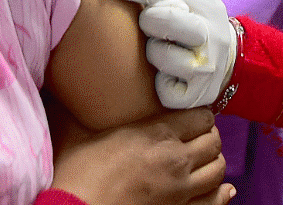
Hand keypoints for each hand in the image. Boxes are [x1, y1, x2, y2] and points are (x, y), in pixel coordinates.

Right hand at [49, 107, 233, 204]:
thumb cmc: (74, 176)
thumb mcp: (75, 134)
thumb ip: (74, 110)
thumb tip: (58, 90)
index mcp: (156, 134)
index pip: (200, 117)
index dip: (200, 116)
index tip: (193, 117)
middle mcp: (175, 159)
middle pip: (213, 142)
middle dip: (209, 137)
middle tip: (199, 137)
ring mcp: (180, 190)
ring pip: (218, 170)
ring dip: (215, 163)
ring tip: (205, 160)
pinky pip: (214, 201)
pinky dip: (222, 194)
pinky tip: (224, 190)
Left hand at [102, 0, 236, 108]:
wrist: (227, 61)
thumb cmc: (194, 23)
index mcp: (205, 7)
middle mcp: (211, 37)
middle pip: (165, 21)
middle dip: (150, 22)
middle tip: (153, 27)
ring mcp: (206, 69)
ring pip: (161, 56)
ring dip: (154, 54)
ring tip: (162, 52)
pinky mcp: (198, 96)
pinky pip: (164, 91)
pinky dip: (160, 84)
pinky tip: (168, 75)